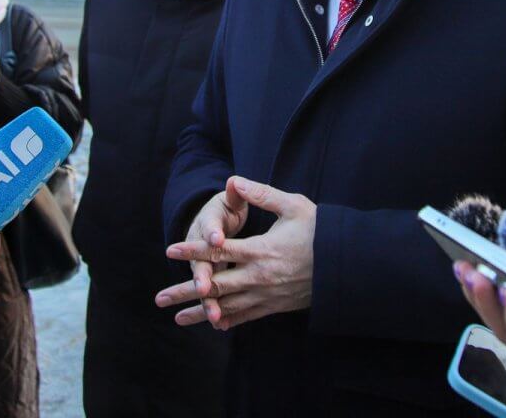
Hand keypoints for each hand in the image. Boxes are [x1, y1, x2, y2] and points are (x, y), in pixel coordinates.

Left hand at [157, 176, 315, 330]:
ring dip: (199, 312)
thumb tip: (234, 181)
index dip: (193, 249)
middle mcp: (259, 276)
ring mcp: (266, 294)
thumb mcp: (293, 206)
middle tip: (159, 298)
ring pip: (226, 305)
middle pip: (215, 285)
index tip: (169, 250)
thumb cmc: (319, 231)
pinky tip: (212, 324)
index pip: (219, 251)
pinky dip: (227, 320)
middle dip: (185, 290)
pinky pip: (246, 316)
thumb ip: (262, 194)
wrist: (346, 265)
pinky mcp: (274, 305)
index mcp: (261, 250)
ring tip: (176, 318)